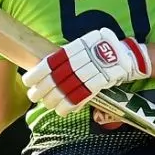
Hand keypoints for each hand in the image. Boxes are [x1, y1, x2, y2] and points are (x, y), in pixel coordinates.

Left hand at [21, 28, 150, 115]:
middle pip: (54, 79)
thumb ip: (69, 55)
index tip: (27, 81)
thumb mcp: (84, 43)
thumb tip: (49, 69)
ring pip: (65, 90)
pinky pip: (80, 97)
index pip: (49, 63)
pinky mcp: (99, 83)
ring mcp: (90, 72)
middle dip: (41, 90)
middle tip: (33, 96)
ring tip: (46, 104)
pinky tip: (61, 111)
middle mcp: (81, 60)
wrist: (126, 55)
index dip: (36, 74)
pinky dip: (69, 106)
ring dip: (52, 100)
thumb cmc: (102, 49)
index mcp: (74, 48)